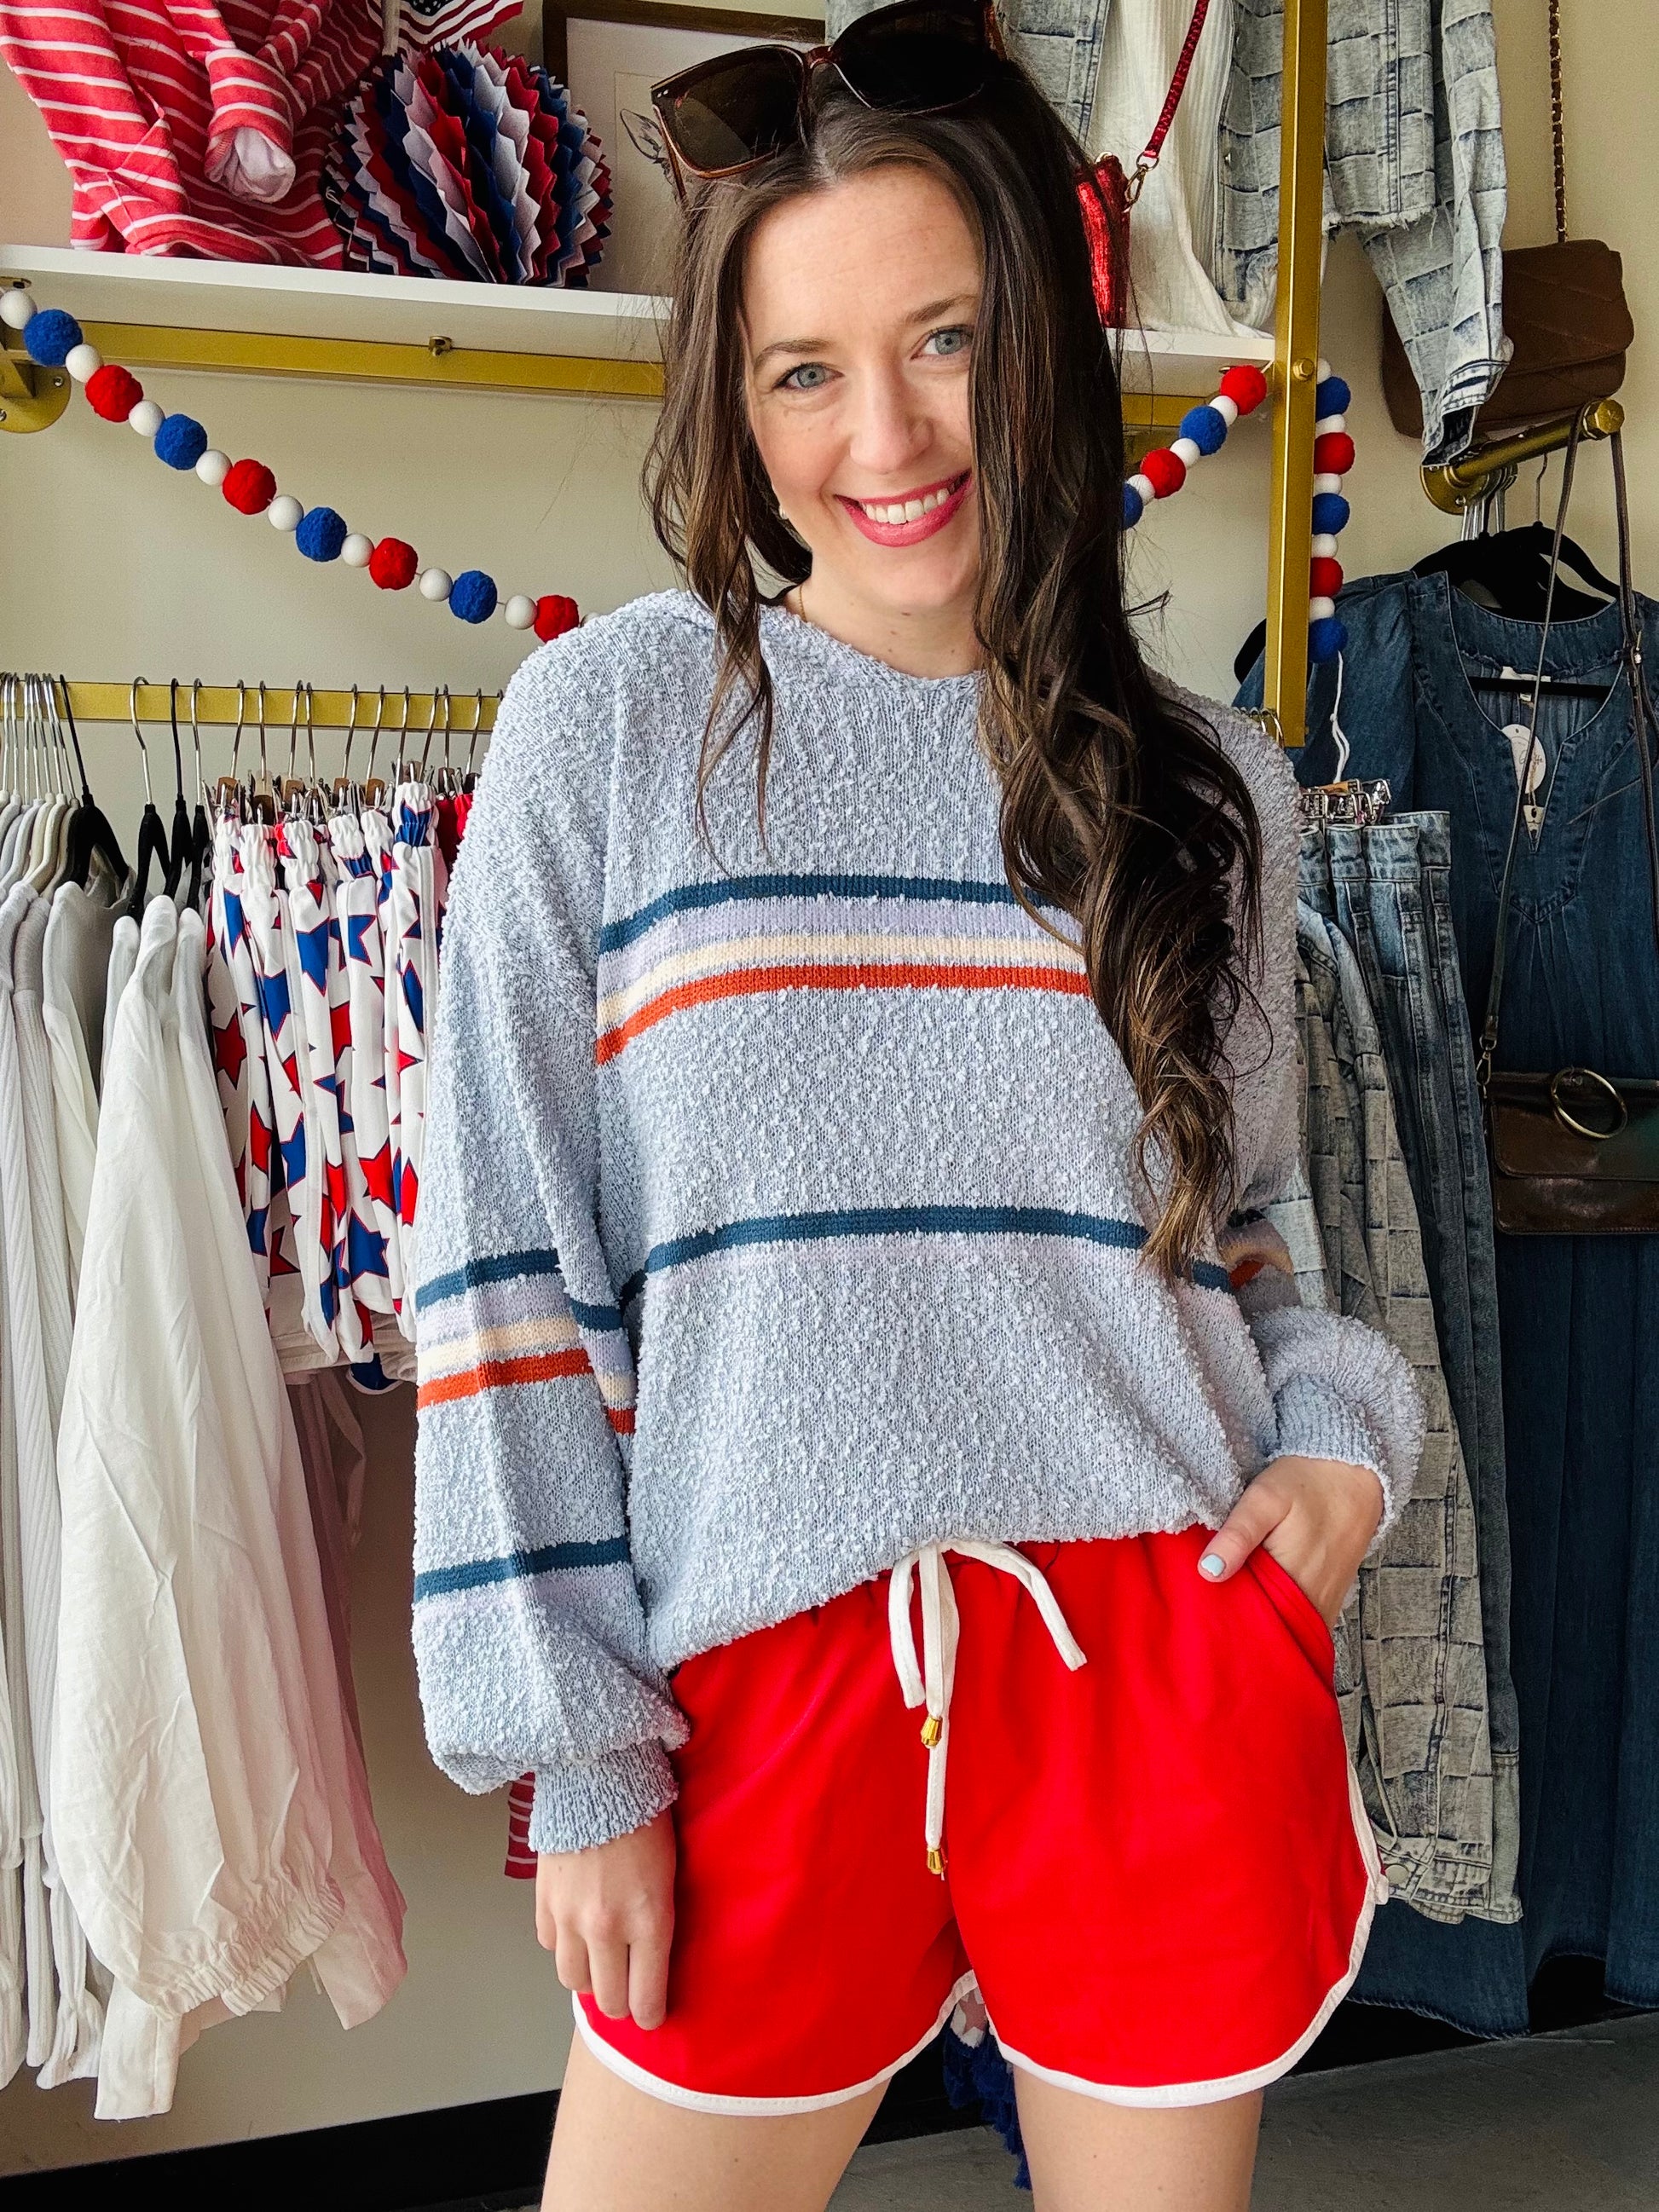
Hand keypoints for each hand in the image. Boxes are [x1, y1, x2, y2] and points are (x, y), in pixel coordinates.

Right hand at [536, 1809, 675, 2029]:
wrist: (597, 1776)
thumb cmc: (646, 1819)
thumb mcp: (668, 1875)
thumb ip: (658, 1923)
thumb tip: (650, 1964)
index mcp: (649, 1920)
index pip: (646, 2000)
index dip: (650, 2016)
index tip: (652, 2015)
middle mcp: (607, 1928)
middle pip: (608, 2001)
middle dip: (621, 2003)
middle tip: (628, 1991)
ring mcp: (570, 1918)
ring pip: (574, 1981)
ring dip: (590, 1977)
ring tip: (601, 1960)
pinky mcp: (544, 1902)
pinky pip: (551, 1947)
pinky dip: (565, 1944)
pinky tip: (577, 1926)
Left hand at [1197, 1455, 1384, 1624]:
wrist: (1354, 1474)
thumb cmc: (1306, 1483)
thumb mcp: (1265, 1498)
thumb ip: (1238, 1535)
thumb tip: (1208, 1572)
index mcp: (1293, 1582)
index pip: (1250, 1621)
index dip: (1223, 1616)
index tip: (1200, 1606)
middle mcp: (1315, 1604)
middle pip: (1268, 1630)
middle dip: (1239, 1623)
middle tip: (1211, 1605)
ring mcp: (1326, 1605)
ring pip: (1286, 1628)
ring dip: (1260, 1620)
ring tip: (1232, 1602)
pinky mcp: (1330, 1599)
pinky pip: (1301, 1620)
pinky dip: (1280, 1615)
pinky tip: (1260, 1597)